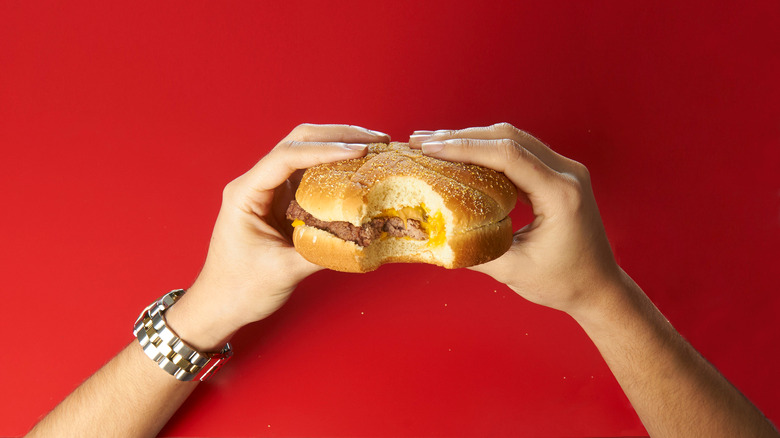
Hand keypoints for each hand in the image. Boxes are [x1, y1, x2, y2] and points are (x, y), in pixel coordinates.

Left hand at [166, 124, 389, 349]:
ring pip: (307, 153)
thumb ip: (324, 251)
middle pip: (298, 142)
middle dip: (338, 136)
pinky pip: (312, 176)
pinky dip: (337, 169)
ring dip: (340, 146)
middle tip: (377, 139)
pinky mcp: (283, 202)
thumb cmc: (239, 289)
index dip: (325, 150)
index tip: (359, 151)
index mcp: (246, 193)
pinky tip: (361, 170)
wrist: (220, 305)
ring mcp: (271, 191)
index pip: (287, 157)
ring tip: (376, 147)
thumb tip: (364, 237)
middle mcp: (257, 184)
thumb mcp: (284, 271)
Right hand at [409, 123, 621, 316]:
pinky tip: (461, 155)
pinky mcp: (559, 175)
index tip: (429, 149)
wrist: (599, 288)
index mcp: (560, 194)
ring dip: (472, 139)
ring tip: (433, 144)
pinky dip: (488, 150)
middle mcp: (567, 173)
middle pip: (508, 137)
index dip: (464, 147)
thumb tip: (433, 235)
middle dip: (461, 137)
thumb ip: (474, 250)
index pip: (507, 155)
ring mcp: (566, 170)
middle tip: (421, 141)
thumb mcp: (514, 270)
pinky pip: (520, 152)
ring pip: (513, 139)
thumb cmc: (563, 283)